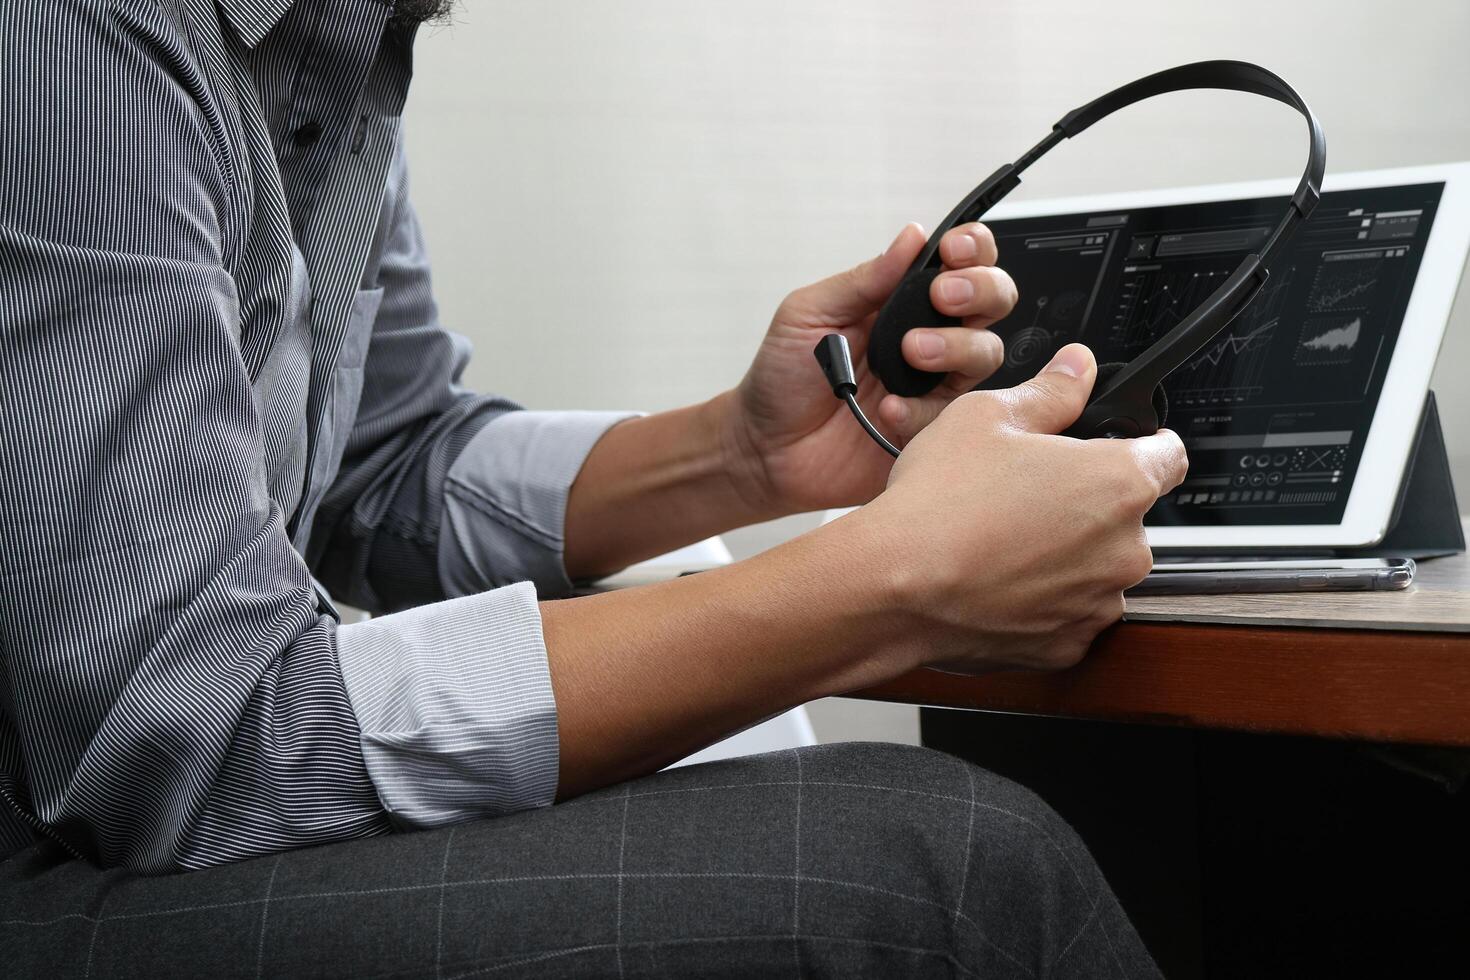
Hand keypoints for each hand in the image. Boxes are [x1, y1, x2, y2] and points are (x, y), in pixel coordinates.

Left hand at [724, 222, 1017, 513]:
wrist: (766, 447)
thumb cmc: (783, 376)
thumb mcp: (809, 314)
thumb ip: (863, 280)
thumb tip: (912, 236)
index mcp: (901, 300)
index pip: (960, 262)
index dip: (972, 249)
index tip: (952, 250)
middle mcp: (929, 336)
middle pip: (993, 300)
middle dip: (980, 289)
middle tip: (942, 298)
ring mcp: (933, 384)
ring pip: (985, 353)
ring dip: (956, 345)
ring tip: (911, 352)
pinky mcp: (931, 429)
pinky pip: (953, 414)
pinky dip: (920, 409)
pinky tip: (886, 410)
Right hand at [851, 343, 1187, 674]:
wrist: (891, 588)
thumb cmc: (936, 505)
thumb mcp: (987, 416)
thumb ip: (1051, 391)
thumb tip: (1077, 369)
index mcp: (1119, 483)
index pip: (1170, 455)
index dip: (1142, 442)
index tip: (1115, 444)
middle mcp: (1124, 549)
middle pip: (1126, 514)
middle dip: (1086, 500)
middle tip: (1026, 490)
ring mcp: (1097, 602)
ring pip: (1096, 566)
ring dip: (1066, 553)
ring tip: (1002, 538)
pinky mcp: (1066, 645)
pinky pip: (1068, 612)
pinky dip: (1042, 598)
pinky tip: (996, 578)